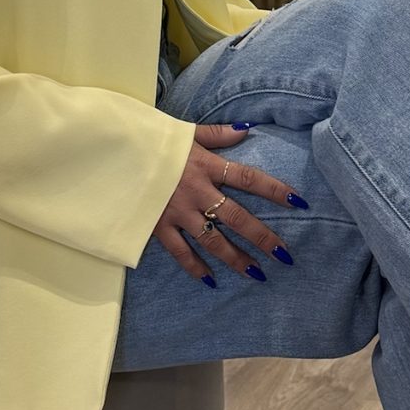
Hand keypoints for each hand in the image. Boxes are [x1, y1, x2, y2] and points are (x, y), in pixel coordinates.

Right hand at [153, 125, 297, 282]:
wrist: (111, 152)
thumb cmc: (150, 139)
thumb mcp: (184, 131)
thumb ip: (217, 133)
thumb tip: (247, 128)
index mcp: (205, 166)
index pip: (249, 179)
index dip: (275, 190)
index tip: (299, 203)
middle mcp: (196, 192)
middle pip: (236, 217)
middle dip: (262, 237)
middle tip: (283, 256)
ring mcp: (176, 212)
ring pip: (213, 240)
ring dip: (236, 258)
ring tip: (256, 274)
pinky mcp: (157, 226)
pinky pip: (180, 252)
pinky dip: (195, 267)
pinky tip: (211, 280)